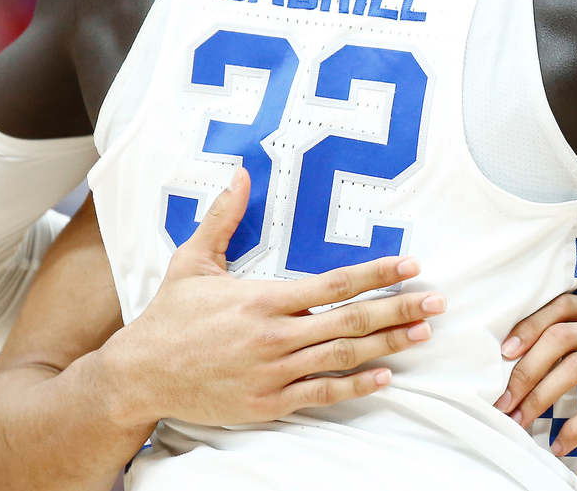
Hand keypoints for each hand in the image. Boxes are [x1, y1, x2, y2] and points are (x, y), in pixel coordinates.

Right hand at [101, 168, 445, 427]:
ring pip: (342, 358)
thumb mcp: (193, 261)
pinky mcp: (267, 403)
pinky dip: (355, 387)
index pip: (333, 284)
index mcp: (261, 298)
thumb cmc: (169, 317)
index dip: (375, 274)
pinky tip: (385, 377)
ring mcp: (273, 372)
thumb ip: (223, 217)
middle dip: (397, 310)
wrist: (139, 375)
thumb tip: (240, 174)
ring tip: (421, 334)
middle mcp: (273, 336)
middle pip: (349, 322)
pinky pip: (321, 395)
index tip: (410, 265)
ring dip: (386, 345)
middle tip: (437, 302)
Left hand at [494, 294, 576, 455]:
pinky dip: (574, 426)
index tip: (503, 353)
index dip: (526, 328)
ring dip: (539, 397)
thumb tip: (550, 349)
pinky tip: (561, 443)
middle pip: (557, 338)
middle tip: (504, 400)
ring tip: (523, 422)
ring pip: (572, 368)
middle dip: (523, 371)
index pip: (559, 308)